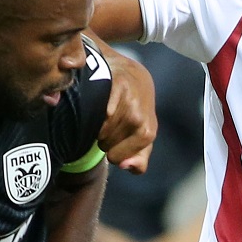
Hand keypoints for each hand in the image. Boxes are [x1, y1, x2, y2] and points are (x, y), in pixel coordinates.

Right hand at [99, 46, 156, 173]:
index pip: (115, 158)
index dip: (112, 150)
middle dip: (104, 137)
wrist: (134, 75)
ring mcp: (129, 100)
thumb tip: (126, 166)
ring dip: (96, 124)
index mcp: (147, 133)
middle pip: (104, 143)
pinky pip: (97, 108)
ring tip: (104, 112)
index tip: (116, 137)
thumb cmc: (137, 111)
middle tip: (110, 121)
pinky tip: (99, 102)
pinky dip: (94, 108)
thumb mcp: (143, 138)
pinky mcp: (117, 84)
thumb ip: (139, 160)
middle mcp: (139, 118)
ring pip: (98, 129)